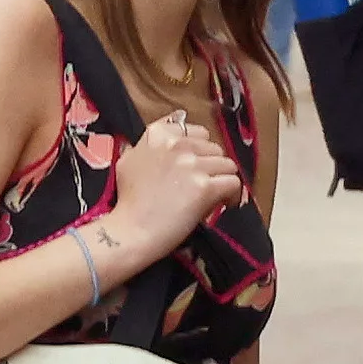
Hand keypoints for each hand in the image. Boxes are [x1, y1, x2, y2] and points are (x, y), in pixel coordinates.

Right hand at [89, 103, 237, 272]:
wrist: (131, 231)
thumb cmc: (128, 202)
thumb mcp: (129, 161)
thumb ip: (148, 147)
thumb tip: (167, 143)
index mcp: (159, 135)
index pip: (197, 132)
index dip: (201, 151)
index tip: (199, 165)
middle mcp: (176, 144)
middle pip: (215, 148)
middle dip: (213, 167)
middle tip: (205, 184)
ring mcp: (191, 164)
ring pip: (227, 165)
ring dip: (223, 180)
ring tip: (216, 196)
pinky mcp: (204, 187)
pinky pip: (234, 183)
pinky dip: (233, 195)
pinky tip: (225, 204)